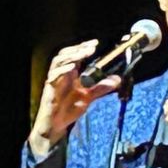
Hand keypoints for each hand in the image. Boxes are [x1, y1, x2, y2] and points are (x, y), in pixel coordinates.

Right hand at [28, 40, 120, 156]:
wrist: (57, 124)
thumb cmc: (69, 109)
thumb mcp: (89, 97)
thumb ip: (101, 88)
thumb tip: (117, 79)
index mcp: (70, 74)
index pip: (74, 55)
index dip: (83, 47)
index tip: (95, 43)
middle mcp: (61, 74)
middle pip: (65, 54)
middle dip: (78, 49)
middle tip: (91, 47)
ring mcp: (54, 80)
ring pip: (58, 62)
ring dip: (71, 56)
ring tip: (84, 53)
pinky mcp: (49, 89)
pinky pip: (53, 76)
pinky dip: (62, 70)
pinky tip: (73, 67)